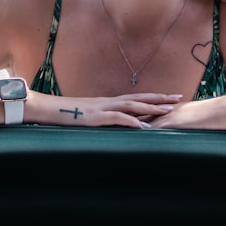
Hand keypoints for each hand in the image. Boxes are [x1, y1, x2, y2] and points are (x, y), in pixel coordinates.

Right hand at [31, 92, 182, 127]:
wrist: (47, 108)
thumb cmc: (64, 114)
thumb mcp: (86, 118)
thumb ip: (100, 120)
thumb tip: (111, 127)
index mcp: (107, 102)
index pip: (135, 98)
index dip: (152, 98)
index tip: (168, 98)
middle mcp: (108, 101)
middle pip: (139, 98)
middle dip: (160, 98)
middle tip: (178, 97)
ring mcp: (103, 108)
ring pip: (132, 105)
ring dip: (151, 107)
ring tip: (168, 109)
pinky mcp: (96, 117)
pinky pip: (117, 118)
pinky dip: (132, 122)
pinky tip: (143, 127)